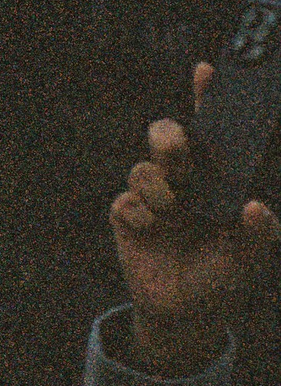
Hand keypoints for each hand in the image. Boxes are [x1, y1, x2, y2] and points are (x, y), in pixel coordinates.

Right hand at [112, 61, 280, 374]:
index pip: (213, 133)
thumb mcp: (250, 261)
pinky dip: (141, 216)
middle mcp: (184, 181)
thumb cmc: (224, 280)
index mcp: (216, 181)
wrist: (183, 314)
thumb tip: (254, 205)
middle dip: (170, 138)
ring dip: (159, 187)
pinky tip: (151, 233)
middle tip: (178, 153)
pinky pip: (127, 201)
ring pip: (144, 166)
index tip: (206, 71)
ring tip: (171, 211)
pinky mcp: (127, 214)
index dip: (207, 99)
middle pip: (167, 137)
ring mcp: (154, 197)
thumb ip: (258, 235)